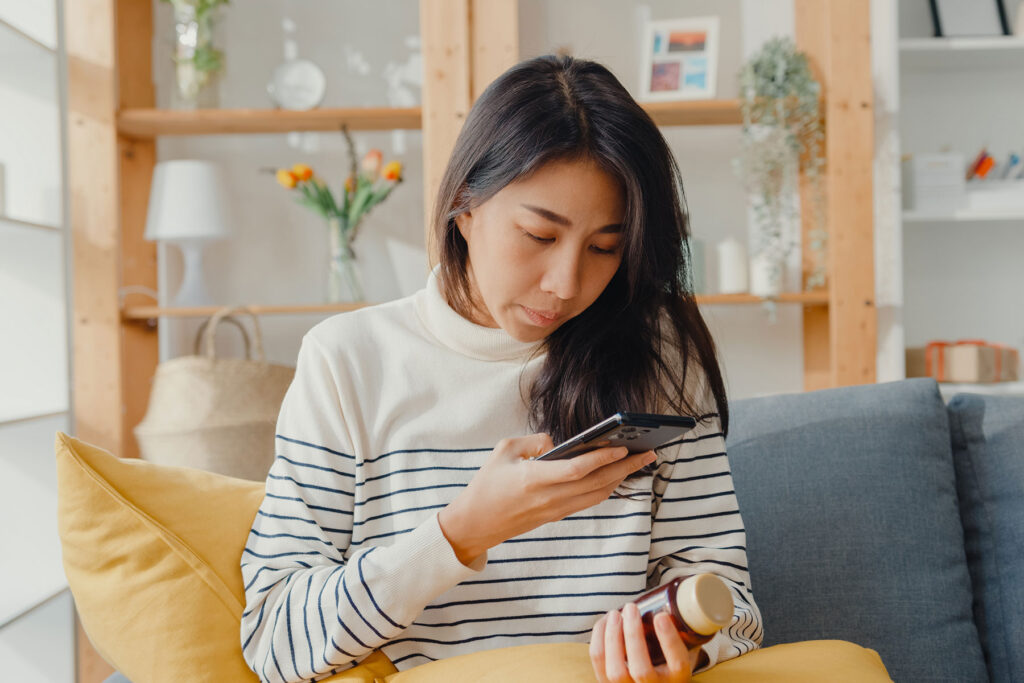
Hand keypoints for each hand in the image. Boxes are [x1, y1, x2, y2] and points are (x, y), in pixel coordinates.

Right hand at [438, 433, 654, 564]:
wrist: (475, 524)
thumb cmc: (487, 484)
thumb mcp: (504, 450)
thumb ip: (534, 441)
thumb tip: (559, 443)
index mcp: (534, 479)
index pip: (577, 469)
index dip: (603, 458)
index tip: (623, 447)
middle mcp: (549, 497)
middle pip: (597, 483)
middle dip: (626, 468)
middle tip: (649, 454)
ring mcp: (555, 510)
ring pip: (597, 495)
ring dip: (621, 479)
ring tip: (638, 463)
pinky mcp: (556, 516)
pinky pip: (588, 501)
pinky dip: (606, 488)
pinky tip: (615, 476)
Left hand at [589, 602, 702, 682]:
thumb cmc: (668, 660)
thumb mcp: (685, 650)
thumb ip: (682, 631)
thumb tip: (678, 596)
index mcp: (679, 680)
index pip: (678, 663)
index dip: (669, 639)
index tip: (661, 616)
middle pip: (641, 670)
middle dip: (633, 635)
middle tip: (631, 607)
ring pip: (616, 671)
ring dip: (612, 637)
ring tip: (615, 613)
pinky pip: (599, 665)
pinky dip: (598, 640)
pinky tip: (605, 623)